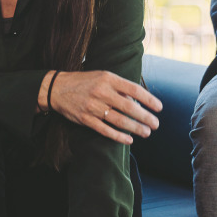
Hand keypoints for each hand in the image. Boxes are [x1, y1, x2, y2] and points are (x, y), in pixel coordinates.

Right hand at [42, 71, 161, 144]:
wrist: (57, 89)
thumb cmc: (84, 82)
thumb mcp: (102, 77)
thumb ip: (119, 87)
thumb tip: (138, 100)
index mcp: (107, 79)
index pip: (134, 89)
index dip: (149, 99)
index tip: (159, 108)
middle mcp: (101, 92)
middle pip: (129, 107)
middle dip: (145, 117)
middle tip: (156, 124)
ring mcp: (93, 107)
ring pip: (119, 120)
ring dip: (135, 128)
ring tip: (146, 132)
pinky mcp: (85, 119)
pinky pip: (105, 130)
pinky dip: (118, 136)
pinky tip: (129, 139)